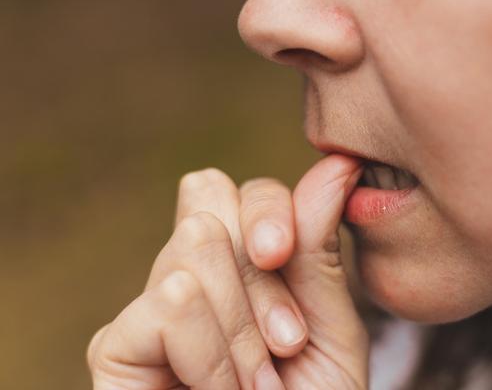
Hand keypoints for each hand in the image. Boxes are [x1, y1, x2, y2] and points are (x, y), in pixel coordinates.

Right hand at [87, 154, 368, 388]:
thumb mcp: (333, 329)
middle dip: (262, 275)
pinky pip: (171, 300)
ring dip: (244, 330)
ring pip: (193, 246)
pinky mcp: (115, 346)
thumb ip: (321, 250)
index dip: (272, 214)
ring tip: (254, 382)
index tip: (290, 257)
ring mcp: (151, 305)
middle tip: (282, 345)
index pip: (240, 189)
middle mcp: (191, 272)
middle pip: (209, 200)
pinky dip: (211, 355)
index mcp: (243, 262)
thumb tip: (336, 164)